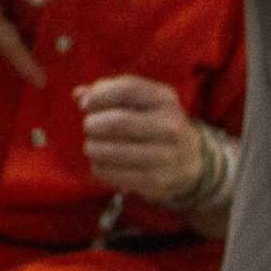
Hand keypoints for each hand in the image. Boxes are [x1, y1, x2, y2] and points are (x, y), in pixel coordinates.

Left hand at [78, 75, 204, 203]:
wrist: (191, 160)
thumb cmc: (153, 122)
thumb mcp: (140, 100)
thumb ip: (109, 92)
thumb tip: (79, 95)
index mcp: (165, 99)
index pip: (127, 89)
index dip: (99, 95)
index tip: (85, 105)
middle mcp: (171, 125)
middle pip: (119, 121)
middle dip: (93, 124)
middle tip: (88, 127)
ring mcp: (167, 155)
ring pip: (115, 151)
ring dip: (93, 148)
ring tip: (91, 147)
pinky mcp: (158, 181)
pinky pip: (117, 175)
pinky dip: (100, 169)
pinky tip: (99, 164)